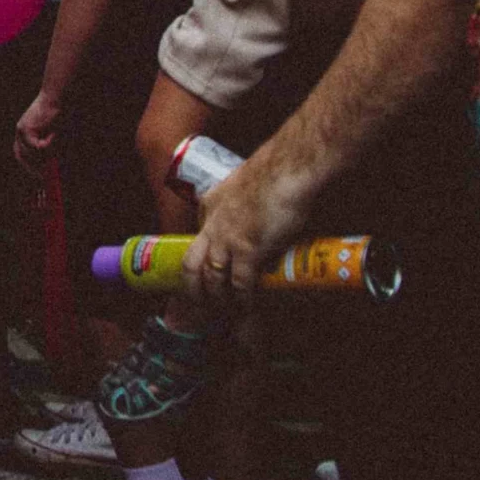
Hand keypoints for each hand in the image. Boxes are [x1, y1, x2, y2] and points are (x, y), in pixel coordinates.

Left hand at [15, 91, 60, 173]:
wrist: (55, 98)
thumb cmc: (58, 115)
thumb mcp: (53, 134)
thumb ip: (50, 149)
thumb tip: (53, 166)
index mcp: (24, 134)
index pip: (21, 155)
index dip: (29, 166)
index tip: (39, 175)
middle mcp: (20, 133)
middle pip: (22, 157)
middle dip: (33, 167)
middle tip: (45, 175)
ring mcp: (21, 131)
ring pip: (31, 153)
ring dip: (46, 152)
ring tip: (56, 141)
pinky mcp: (25, 129)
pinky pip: (37, 146)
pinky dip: (48, 143)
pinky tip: (54, 134)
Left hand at [181, 148, 313, 299]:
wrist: (288, 167)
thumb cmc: (276, 172)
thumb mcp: (246, 187)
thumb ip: (245, 205)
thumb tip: (261, 220)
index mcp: (210, 205)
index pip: (195, 240)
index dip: (198, 261)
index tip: (202, 275)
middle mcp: (212, 224)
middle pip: (191, 264)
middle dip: (192, 288)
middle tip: (197, 304)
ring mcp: (227, 238)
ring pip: (212, 278)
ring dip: (217, 298)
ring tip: (222, 311)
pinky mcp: (247, 249)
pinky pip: (240, 283)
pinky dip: (242, 299)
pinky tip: (246, 307)